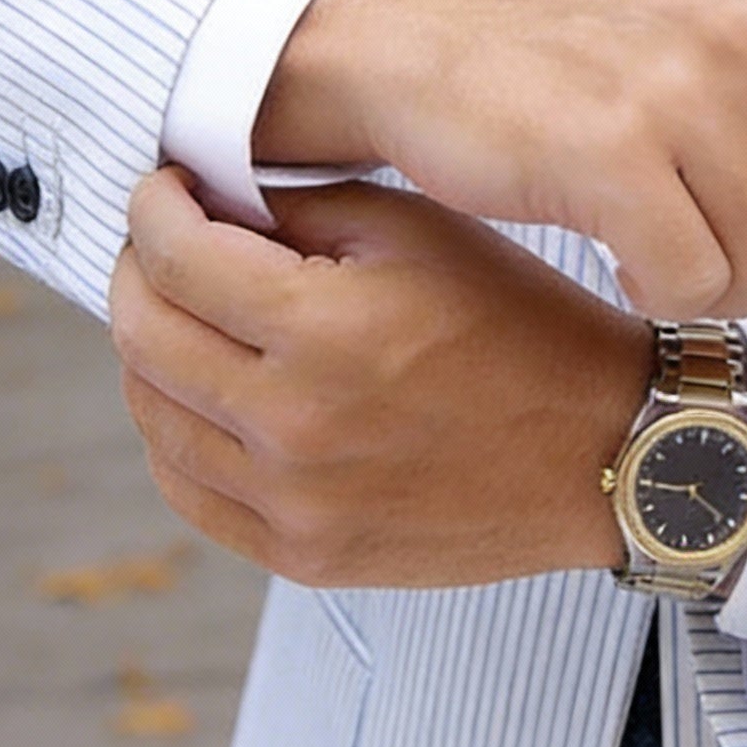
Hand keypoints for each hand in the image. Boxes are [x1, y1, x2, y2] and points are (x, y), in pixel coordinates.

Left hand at [108, 169, 651, 587]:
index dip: (152, 209)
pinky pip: (188, 490)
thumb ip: (304, 209)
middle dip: (136, 272)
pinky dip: (174, 432)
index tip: (161, 191)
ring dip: (149, 351)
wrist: (610, 452)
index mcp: (326, 330)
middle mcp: (295, 425)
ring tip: (184, 314)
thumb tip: (209, 200)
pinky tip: (203, 394)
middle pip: (142, 336)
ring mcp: (293, 503)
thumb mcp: (423, 232)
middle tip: (162, 243)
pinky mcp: (304, 555)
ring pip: (152, 415)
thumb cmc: (528, 331)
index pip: (176, 258)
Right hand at [256, 0, 746, 317]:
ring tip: (670, 262)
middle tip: (724, 266)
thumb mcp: (725, 74)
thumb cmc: (576, 68)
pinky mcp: (608, 147)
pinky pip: (692, 281)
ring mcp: (680, 85)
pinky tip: (620, 261)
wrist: (419, 40)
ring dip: (728, 295)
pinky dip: (662, 298)